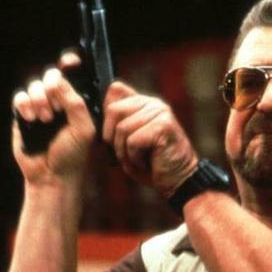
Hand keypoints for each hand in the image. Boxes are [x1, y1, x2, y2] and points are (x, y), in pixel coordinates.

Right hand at [12, 54, 95, 185]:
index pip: (74, 77)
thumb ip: (75, 102)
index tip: (70, 62)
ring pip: (35, 85)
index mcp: (77, 103)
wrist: (52, 175)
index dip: (71, 65)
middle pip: (52, 76)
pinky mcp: (23, 115)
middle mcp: (59, 102)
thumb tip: (58, 79)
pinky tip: (32, 118)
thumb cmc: (73, 155)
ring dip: (40, 99)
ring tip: (46, 119)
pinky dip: (25, 104)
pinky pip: (20, 97)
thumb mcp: (83, 128)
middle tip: (57, 108)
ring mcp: (40, 107)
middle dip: (53, 87)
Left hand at [102, 81, 197, 195]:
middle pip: (113, 110)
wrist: (178, 181)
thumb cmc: (151, 164)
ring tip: (138, 160)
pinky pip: (133, 141)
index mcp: (144, 102)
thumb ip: (115, 123)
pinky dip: (135, 158)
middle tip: (127, 153)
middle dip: (112, 138)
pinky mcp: (164, 126)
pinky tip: (147, 163)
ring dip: (124, 152)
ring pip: (122, 129)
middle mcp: (153, 103)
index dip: (107, 116)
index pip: (115, 90)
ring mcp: (160, 113)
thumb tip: (93, 110)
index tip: (113, 137)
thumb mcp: (127, 141)